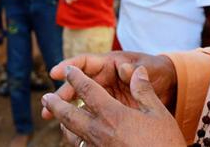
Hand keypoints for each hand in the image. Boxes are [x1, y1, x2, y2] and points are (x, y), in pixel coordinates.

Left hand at [41, 64, 184, 146]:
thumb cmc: (163, 143)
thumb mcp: (158, 113)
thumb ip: (144, 91)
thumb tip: (138, 71)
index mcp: (113, 116)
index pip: (88, 91)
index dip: (76, 77)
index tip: (68, 70)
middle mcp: (99, 133)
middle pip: (69, 115)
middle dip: (56, 104)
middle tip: (46, 97)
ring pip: (71, 135)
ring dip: (62, 124)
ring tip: (58, 118)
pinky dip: (75, 140)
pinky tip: (78, 139)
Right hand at [43, 52, 176, 111]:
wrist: (168, 82)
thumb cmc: (157, 70)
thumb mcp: (149, 68)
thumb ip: (137, 70)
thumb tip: (125, 68)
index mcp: (110, 63)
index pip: (86, 62)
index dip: (70, 66)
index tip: (55, 73)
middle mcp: (103, 76)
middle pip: (78, 84)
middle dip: (62, 93)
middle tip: (47, 104)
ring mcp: (104, 91)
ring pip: (80, 99)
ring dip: (66, 107)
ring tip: (51, 118)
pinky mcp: (107, 106)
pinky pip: (89, 111)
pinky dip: (80, 118)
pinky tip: (70, 128)